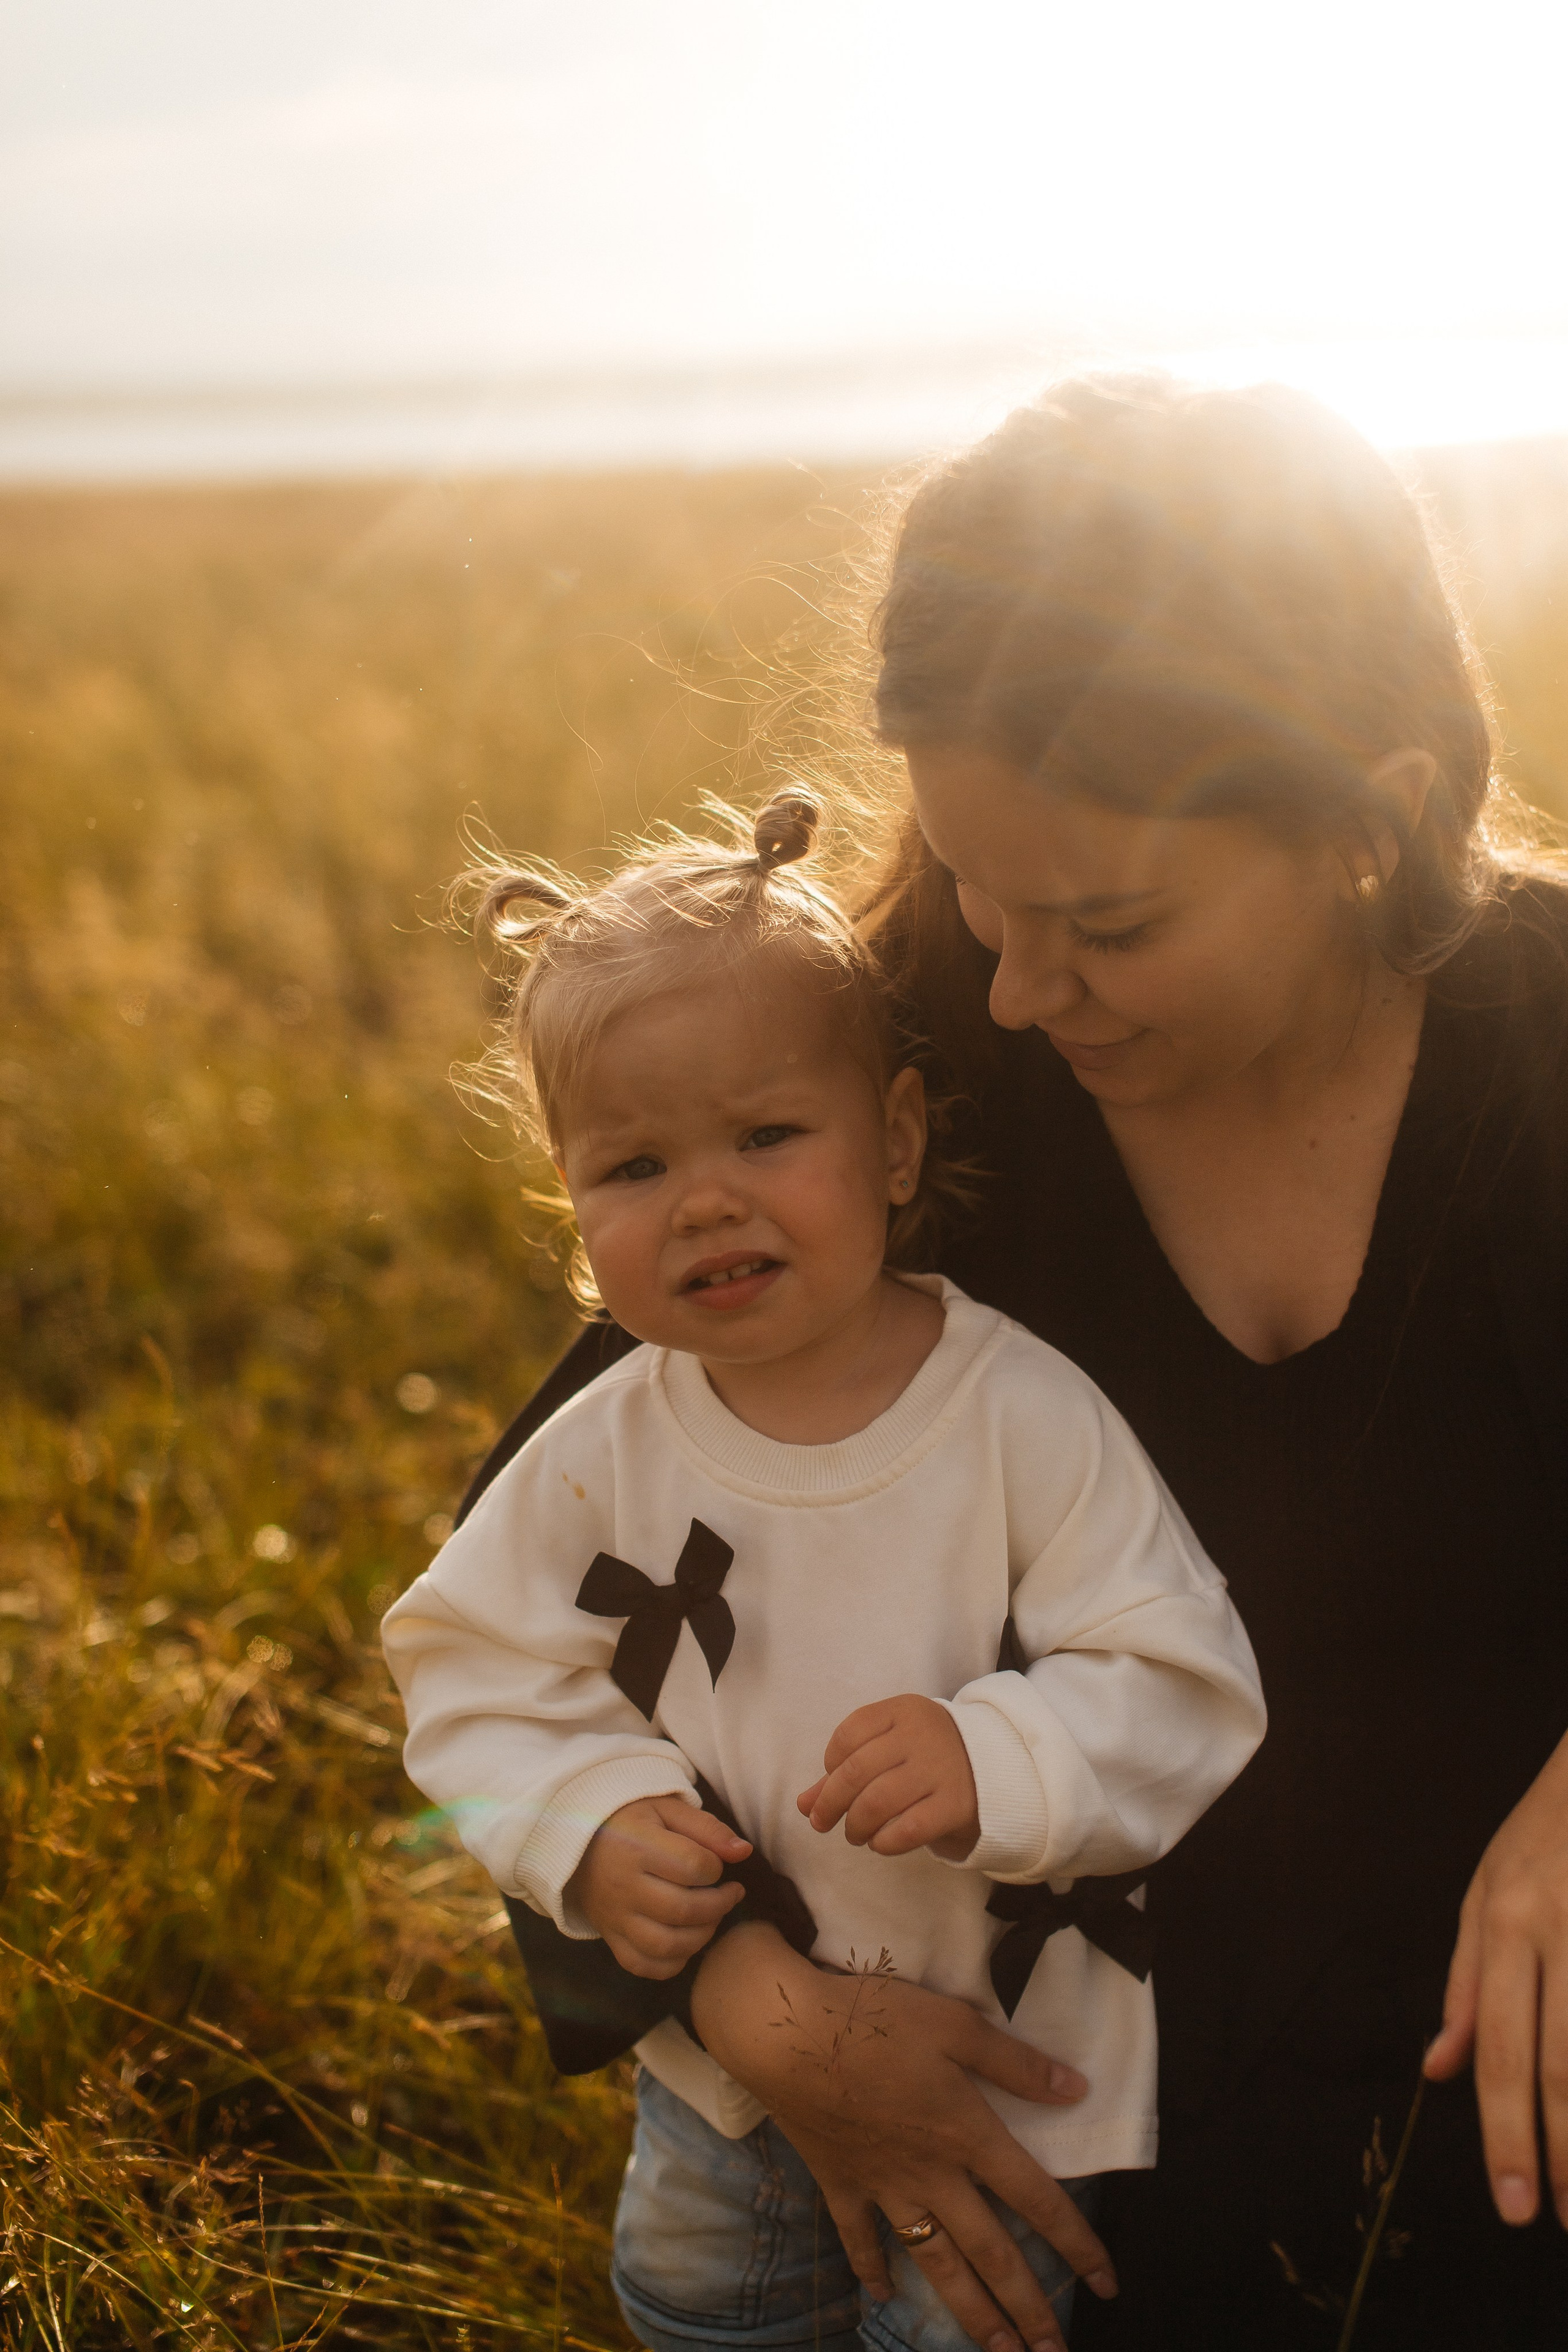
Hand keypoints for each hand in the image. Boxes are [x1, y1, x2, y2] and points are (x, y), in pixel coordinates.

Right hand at [568, 1794, 750, 1978]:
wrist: (580, 1841)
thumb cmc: (632, 1822)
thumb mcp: (667, 1810)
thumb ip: (707, 1829)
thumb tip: (744, 1852)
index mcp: (636, 1847)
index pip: (693, 1867)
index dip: (717, 1868)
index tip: (717, 1864)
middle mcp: (622, 1886)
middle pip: (684, 1910)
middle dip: (719, 1905)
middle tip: (730, 1893)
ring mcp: (614, 1917)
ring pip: (667, 1945)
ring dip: (702, 1936)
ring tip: (712, 1917)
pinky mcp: (610, 1938)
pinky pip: (644, 1965)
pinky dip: (673, 1962)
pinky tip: (686, 1940)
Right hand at [691, 1923, 1114, 2351]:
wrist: (786, 2034)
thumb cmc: (874, 2020)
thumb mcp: (955, 2024)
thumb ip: (1016, 2063)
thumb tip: (1077, 2089)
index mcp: (968, 2136)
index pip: (1037, 2199)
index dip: (1077, 2243)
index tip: (1106, 2281)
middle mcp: (933, 2176)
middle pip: (991, 2253)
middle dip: (1027, 2308)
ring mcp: (883, 2187)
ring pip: (936, 2262)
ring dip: (969, 2311)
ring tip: (997, 2350)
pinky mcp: (841, 2183)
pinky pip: (860, 2238)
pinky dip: (872, 2270)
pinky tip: (883, 2298)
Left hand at [798, 1693, 979, 1858]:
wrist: (994, 1766)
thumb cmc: (926, 1756)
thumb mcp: (891, 1747)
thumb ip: (844, 1771)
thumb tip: (803, 1805)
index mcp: (903, 1711)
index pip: (848, 1734)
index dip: (830, 1763)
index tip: (831, 1781)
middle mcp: (921, 1735)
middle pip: (856, 1771)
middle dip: (830, 1802)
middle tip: (822, 1822)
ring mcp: (940, 1769)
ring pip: (877, 1801)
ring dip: (854, 1825)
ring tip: (854, 1834)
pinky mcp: (955, 1805)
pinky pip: (907, 1829)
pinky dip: (883, 1842)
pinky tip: (879, 1843)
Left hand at [1425, 1730, 1567, 2226]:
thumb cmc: (1547, 1830)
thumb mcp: (1488, 1889)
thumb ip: (1467, 1983)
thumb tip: (1439, 2069)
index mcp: (1510, 1919)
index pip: (1505, 2048)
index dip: (1508, 2133)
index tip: (1512, 2203)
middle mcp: (1565, 1928)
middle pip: (1563, 2065)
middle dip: (1563, 2155)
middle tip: (1562, 2219)